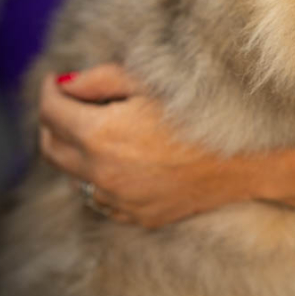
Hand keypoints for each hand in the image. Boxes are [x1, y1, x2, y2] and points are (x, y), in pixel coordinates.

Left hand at [38, 64, 245, 227]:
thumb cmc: (200, 112)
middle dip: (52, 121)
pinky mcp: (136, 215)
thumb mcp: (149, 83)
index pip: (51, 111)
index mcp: (100, 134)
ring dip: (74, 150)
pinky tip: (119, 160)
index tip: (56, 81)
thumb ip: (99, 80)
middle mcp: (101, 172)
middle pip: (50, 147)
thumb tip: (64, 85)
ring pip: (73, 175)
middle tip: (66, 104)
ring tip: (97, 129)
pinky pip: (100, 198)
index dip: (50, 91)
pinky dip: (98, 178)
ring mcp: (118, 199)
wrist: (245, 158)